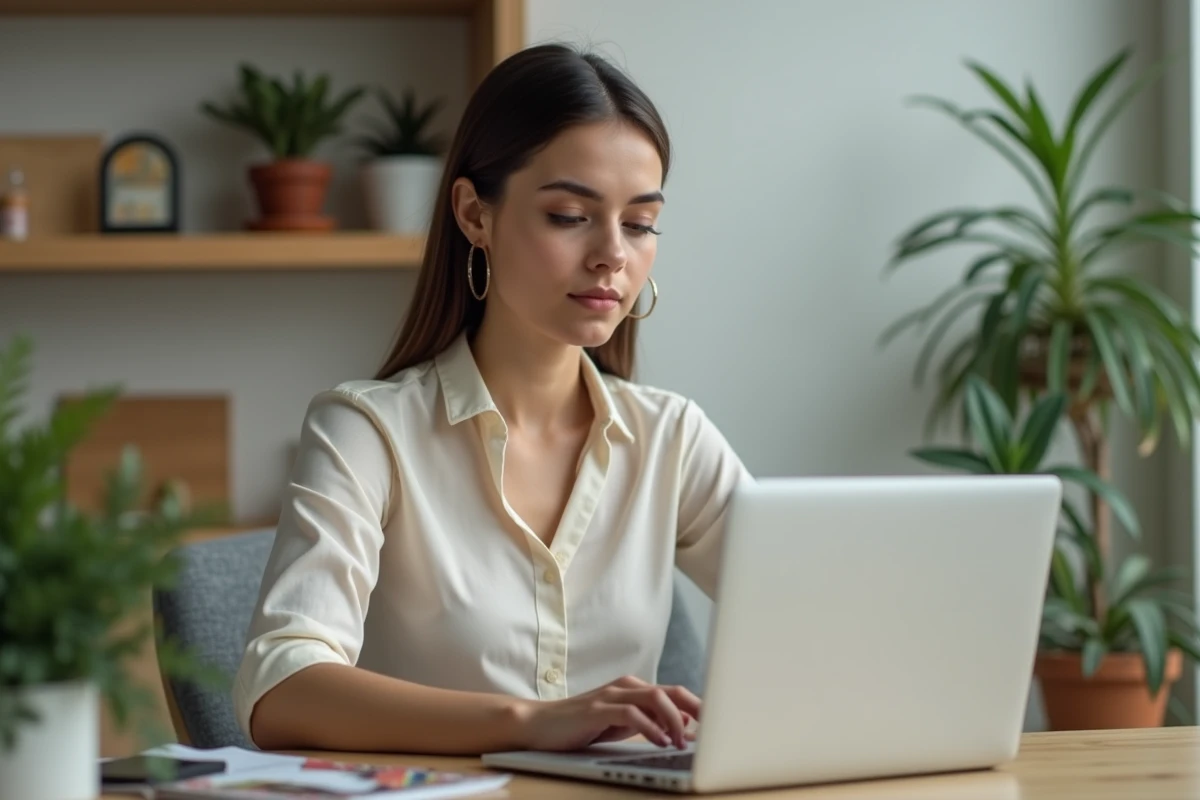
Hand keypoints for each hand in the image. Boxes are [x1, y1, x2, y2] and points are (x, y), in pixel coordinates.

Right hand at [516, 675, 699, 751]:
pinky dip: (650, 728)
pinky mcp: (597, 709)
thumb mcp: (621, 725)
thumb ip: (649, 724)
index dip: (698, 707)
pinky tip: (659, 741)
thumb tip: (685, 733)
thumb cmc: (582, 726)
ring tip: (682, 742)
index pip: (674, 692)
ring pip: (656, 697)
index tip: (717, 725)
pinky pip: (631, 714)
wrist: (540, 724)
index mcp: (634, 688)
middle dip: (697, 709)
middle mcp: (626, 686)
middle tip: (713, 729)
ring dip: (675, 720)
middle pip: (671, 691)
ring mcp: (611, 695)